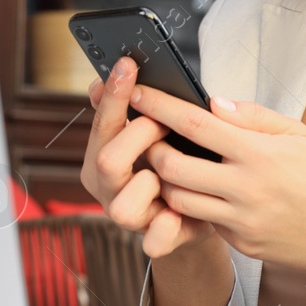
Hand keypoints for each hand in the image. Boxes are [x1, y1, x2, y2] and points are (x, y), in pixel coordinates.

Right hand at [79, 57, 217, 257]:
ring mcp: (130, 216)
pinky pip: (152, 241)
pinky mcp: (155, 239)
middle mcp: (109, 187)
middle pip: (108, 160)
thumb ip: (132, 108)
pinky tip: (179, 213)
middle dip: (140, 137)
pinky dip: (166, 228)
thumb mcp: (160, 129)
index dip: (115, 94)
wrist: (207, 206)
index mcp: (103, 155)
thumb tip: (98, 82)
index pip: (103, 122)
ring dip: (151, 184)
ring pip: (122, 206)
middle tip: (166, 125)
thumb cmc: (181, 158)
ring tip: (170, 173)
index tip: (129, 65)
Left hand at [127, 85, 305, 282]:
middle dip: (151, 147)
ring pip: (178, 199)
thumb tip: (214, 103)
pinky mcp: (240, 243)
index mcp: (259, 154)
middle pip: (172, 166)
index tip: (138, 94)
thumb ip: (254, 117)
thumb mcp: (301, 134)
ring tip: (170, 164)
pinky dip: (194, 204)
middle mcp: (245, 188)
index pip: (195, 124)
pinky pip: (203, 221)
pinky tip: (202, 190)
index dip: (160, 107)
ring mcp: (240, 220)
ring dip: (166, 180)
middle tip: (149, 135)